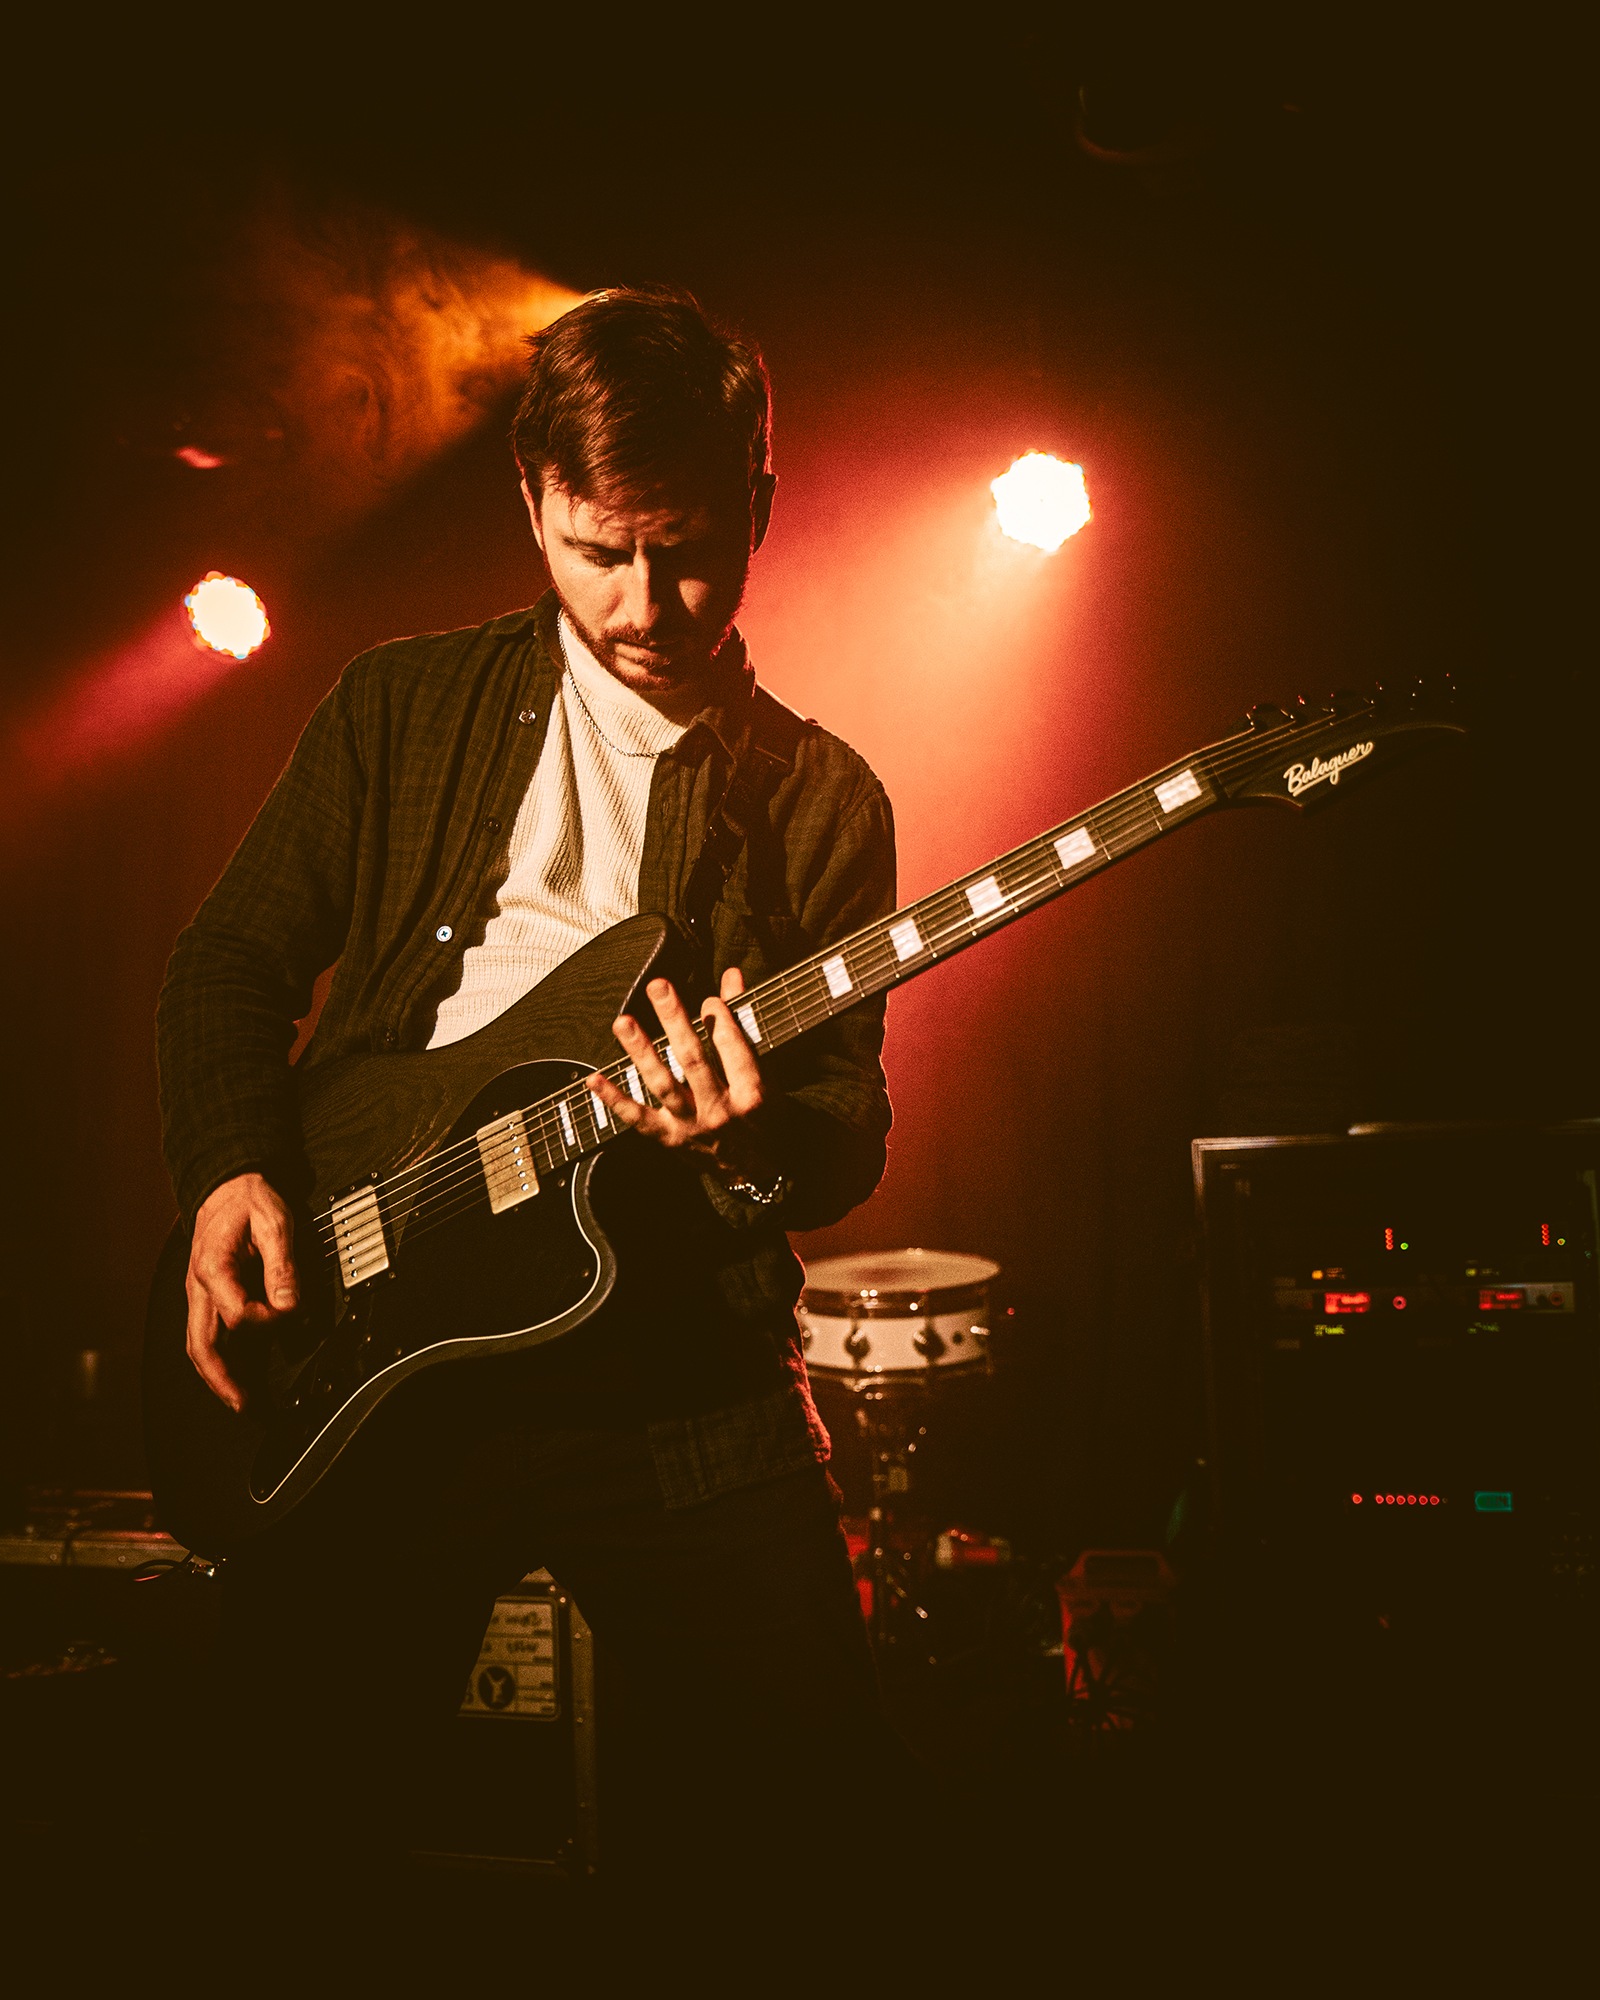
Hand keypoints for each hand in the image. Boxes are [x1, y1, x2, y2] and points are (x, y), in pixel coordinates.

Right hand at [185, 1172, 298, 1411]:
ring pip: (198, 1345)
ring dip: (217, 1377)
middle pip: (201, 1345)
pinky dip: (217, 1360)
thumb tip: (289, 1303)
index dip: (267, 1322)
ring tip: (241, 1402)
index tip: (290, 1312)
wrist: (226, 1185)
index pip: (237, 1315)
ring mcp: (199, 1295)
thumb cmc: (249, 1200)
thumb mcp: (275, 1221)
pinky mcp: (205, 1297)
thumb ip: (283, 1264)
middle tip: (245, 1405)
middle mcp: (198, 1287)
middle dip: (222, 1380)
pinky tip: (236, 1376)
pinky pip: (205, 1335)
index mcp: (213, 1268)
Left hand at [587, 967, 770, 1180]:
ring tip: (623, 1021)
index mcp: (751, 1094)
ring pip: (663, 1084)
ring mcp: (692, 1126)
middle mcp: (720, 1110)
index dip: (720, 1019)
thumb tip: (731, 975)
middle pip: (693, 1059)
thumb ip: (743, 1022)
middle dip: (674, 1019)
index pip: (733, 1048)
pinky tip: (593, 1079)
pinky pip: (638, 1119)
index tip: (708, 998)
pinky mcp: (669, 1139)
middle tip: (658, 986)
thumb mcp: (765, 1072)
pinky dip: (614, 1100)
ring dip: (640, 1052)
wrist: (755, 1170)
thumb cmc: (761, 1115)